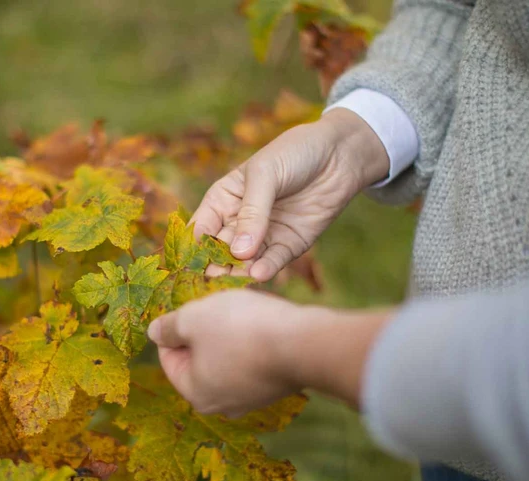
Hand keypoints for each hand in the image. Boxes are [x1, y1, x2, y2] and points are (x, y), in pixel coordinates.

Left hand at [146, 289, 307, 416]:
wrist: (304, 342)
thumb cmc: (240, 329)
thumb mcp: (193, 318)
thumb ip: (168, 327)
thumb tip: (154, 332)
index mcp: (195, 394)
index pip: (169, 359)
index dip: (174, 328)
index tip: (188, 306)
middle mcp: (222, 405)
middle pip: (199, 360)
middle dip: (203, 332)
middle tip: (214, 306)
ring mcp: (253, 399)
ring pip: (227, 359)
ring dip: (229, 334)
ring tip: (240, 310)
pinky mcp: (277, 387)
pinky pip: (253, 360)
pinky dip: (252, 342)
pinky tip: (261, 323)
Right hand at [191, 108, 388, 280]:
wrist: (340, 154)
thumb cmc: (295, 153)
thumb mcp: (266, 175)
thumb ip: (252, 213)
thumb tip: (239, 252)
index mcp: (223, 200)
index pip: (200, 229)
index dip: (191, 249)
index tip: (187, 266)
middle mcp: (239, 221)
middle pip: (219, 251)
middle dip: (214, 267)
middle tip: (211, 280)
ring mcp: (264, 236)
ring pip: (244, 262)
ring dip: (239, 273)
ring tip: (236, 280)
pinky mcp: (289, 245)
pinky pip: (273, 262)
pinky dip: (266, 269)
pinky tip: (260, 274)